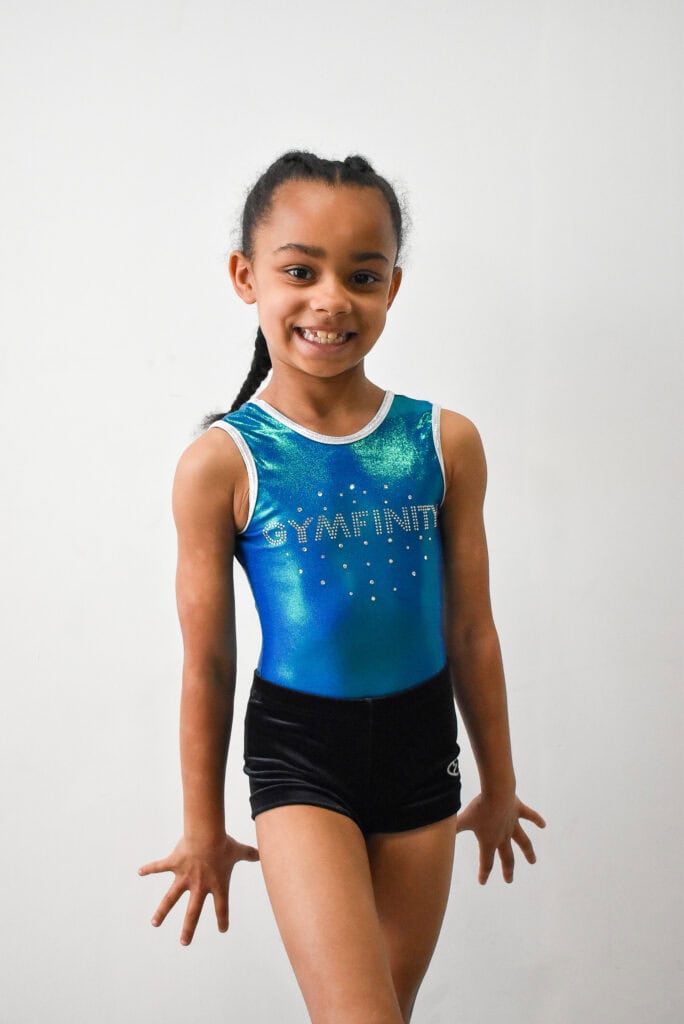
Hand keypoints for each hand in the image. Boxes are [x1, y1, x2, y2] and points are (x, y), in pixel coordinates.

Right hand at [138, 832, 259, 943]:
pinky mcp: (174, 865)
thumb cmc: (224, 844)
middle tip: (184, 942)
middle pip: (193, 912)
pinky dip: (149, 868)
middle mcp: (199, 886)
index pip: (222, 906)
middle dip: (188, 928)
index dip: (223, 918)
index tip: (223, 929)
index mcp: (217, 885)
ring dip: (162, 911)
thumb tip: (264, 852)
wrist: (207, 836)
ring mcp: (184, 877)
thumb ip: (251, 854)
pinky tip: (140, 871)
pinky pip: (159, 867)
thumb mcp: (239, 851)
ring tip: (155, 923)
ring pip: (171, 898)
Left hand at [455, 792, 545, 884]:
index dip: (484, 872)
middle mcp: (503, 836)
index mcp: (489, 840)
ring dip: (528, 852)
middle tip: (509, 880)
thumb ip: (452, 829)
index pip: (486, 861)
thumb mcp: (463, 819)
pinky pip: (530, 816)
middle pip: (507, 857)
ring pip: (523, 841)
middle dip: (507, 869)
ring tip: (533, 861)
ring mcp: (513, 824)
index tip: (482, 882)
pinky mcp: (519, 810)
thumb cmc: (479, 807)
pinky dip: (537, 820)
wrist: (497, 793)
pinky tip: (543, 825)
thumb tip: (437, 836)